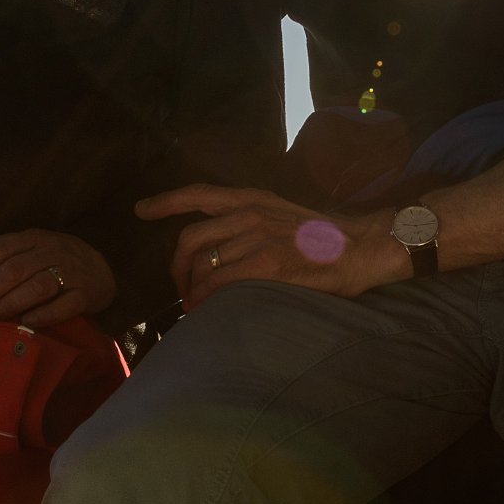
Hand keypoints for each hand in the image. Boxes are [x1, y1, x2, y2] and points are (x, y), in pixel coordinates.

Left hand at [0, 229, 115, 327]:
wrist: (104, 271)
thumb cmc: (58, 263)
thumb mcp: (35, 250)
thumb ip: (8, 260)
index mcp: (36, 238)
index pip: (1, 248)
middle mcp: (53, 251)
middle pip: (15, 269)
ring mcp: (72, 271)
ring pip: (37, 286)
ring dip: (8, 304)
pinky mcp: (87, 293)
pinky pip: (65, 305)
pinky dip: (44, 314)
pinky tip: (25, 322)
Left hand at [138, 185, 394, 308]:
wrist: (361, 247)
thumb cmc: (325, 238)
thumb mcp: (283, 214)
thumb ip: (252, 221)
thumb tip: (222, 245)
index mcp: (253, 199)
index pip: (200, 194)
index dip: (166, 202)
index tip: (142, 210)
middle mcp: (250, 214)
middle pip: (190, 238)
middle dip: (176, 267)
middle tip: (179, 287)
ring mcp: (257, 238)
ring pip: (202, 265)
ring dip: (190, 289)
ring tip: (193, 305)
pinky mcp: (265, 264)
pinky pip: (217, 283)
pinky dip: (203, 299)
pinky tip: (203, 310)